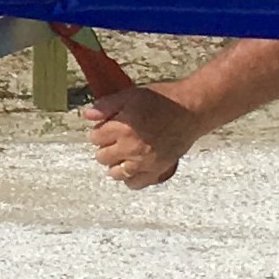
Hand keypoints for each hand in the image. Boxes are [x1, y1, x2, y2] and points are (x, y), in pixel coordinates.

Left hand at [84, 84, 200, 187]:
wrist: (190, 110)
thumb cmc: (161, 100)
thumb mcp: (130, 95)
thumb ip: (106, 106)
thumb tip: (87, 116)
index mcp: (122, 128)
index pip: (95, 138)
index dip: (99, 130)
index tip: (107, 126)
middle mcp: (131, 148)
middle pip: (102, 156)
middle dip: (105, 146)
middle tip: (115, 137)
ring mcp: (144, 162)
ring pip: (115, 172)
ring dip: (114, 163)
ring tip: (123, 152)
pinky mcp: (157, 170)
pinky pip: (135, 183)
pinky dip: (129, 177)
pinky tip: (132, 166)